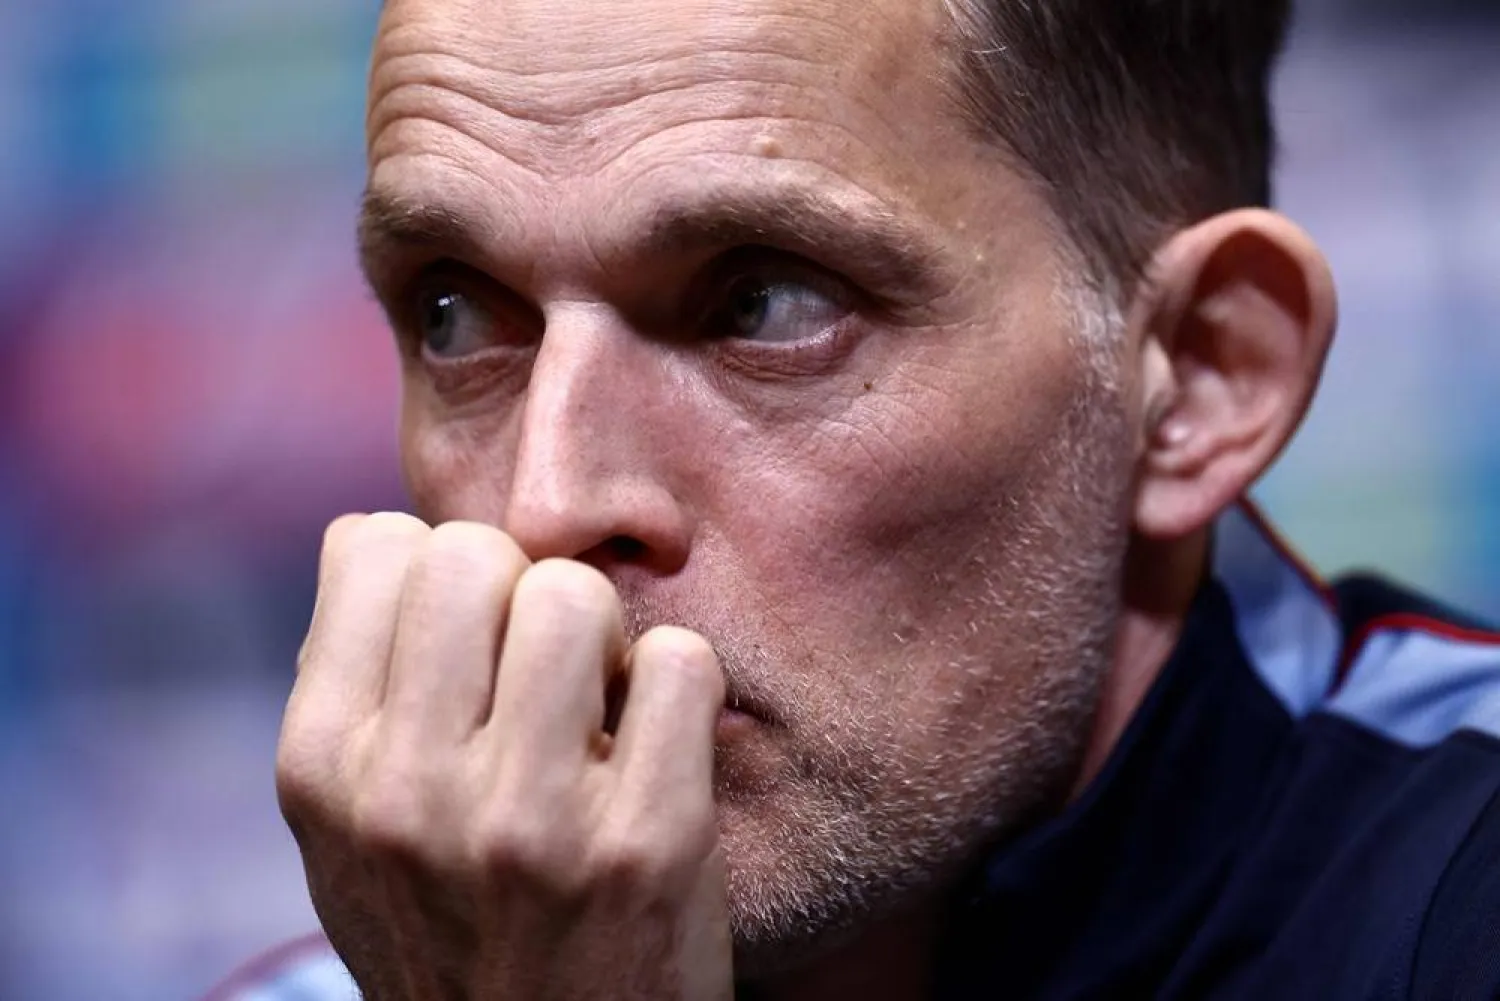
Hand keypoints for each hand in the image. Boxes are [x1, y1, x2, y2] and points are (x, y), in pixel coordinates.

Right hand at [276, 513, 731, 1000]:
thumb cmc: (452, 933)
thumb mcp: (347, 838)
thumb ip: (353, 700)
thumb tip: (383, 542)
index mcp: (322, 770)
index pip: (373, 544)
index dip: (438, 572)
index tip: (470, 636)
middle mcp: (407, 790)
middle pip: (473, 551)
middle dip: (519, 588)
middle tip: (543, 668)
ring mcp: (528, 820)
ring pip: (575, 593)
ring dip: (603, 636)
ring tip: (602, 707)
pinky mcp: (647, 843)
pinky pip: (679, 662)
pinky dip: (682, 687)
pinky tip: (662, 746)